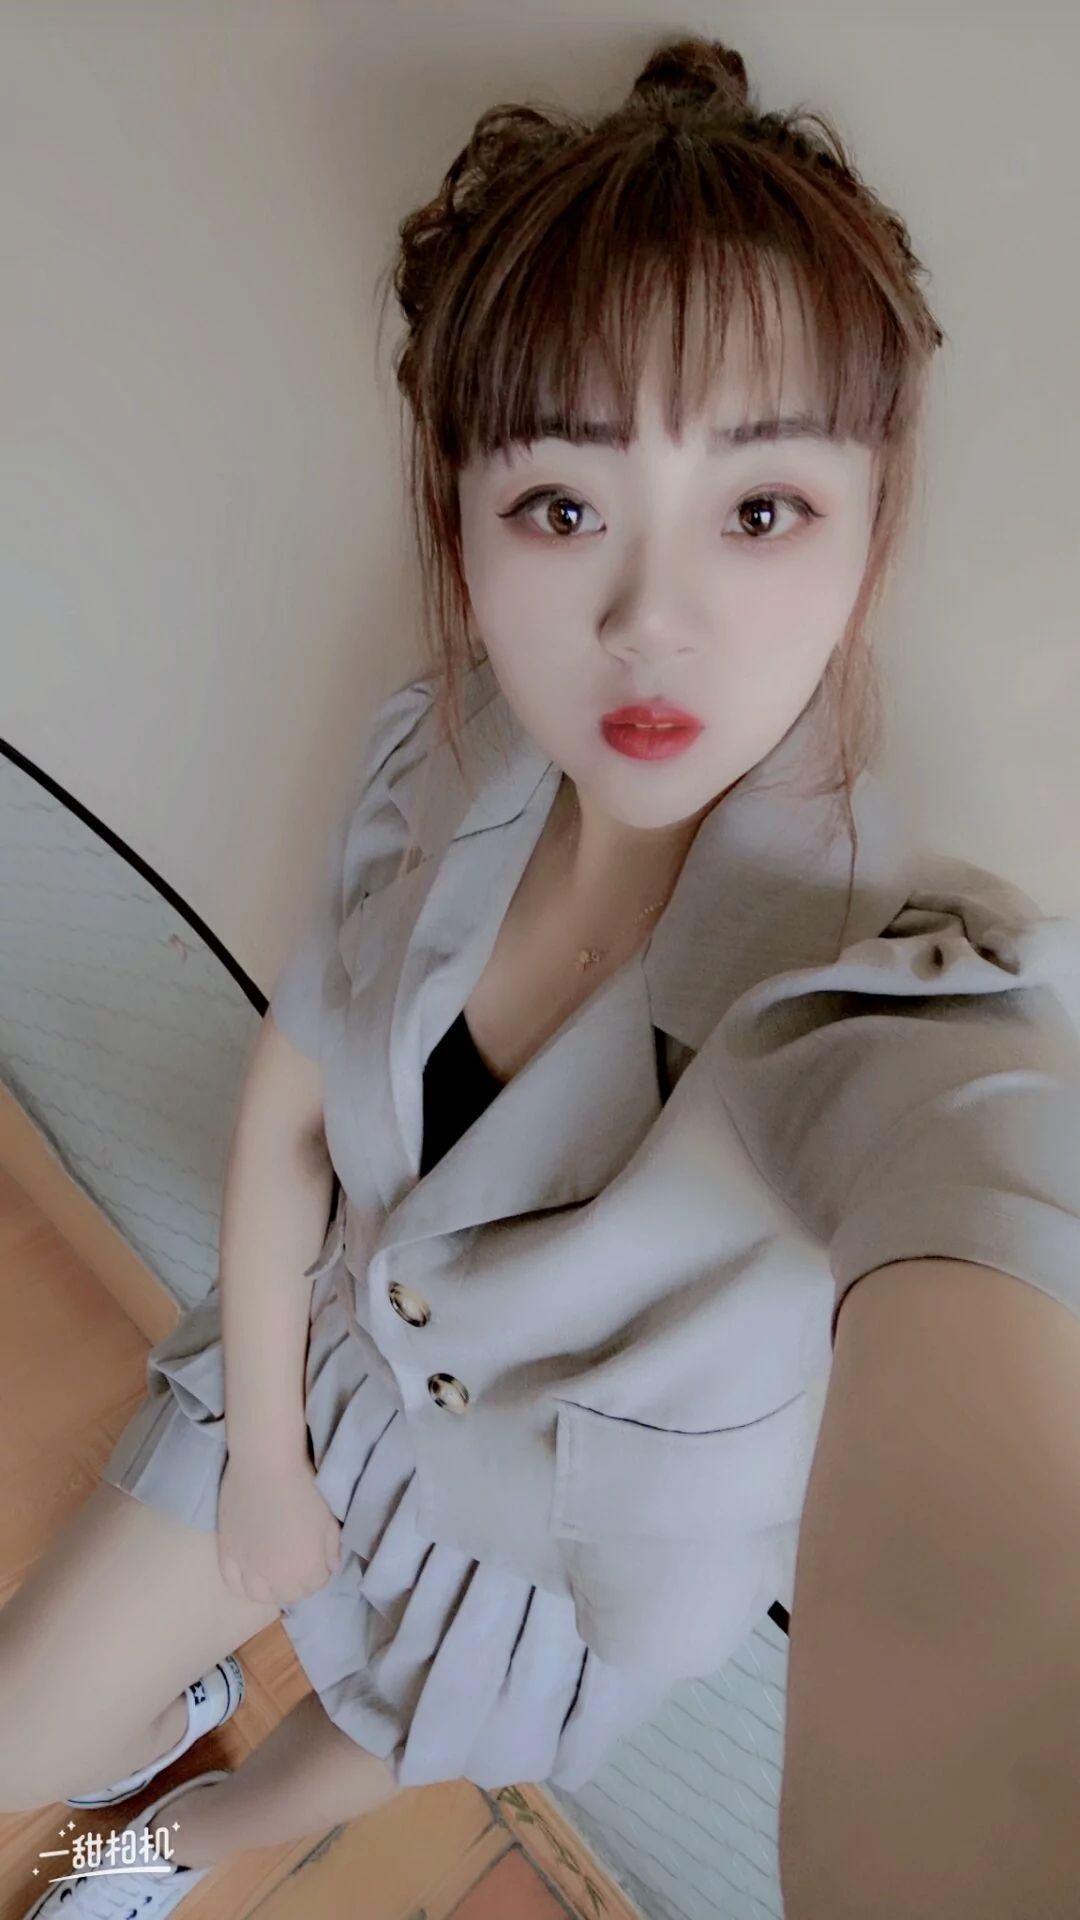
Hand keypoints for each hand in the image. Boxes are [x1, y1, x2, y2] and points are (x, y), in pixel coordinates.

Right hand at [217, 1452, 341, 1607]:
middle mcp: (276, 1577)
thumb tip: (329, 1568)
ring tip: (274, 1571)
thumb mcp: (329, 1518)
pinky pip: (232, 1585)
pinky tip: (251, 1573)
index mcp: (306, 1568)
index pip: (315, 1586)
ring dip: (270, 1589)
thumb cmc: (304, 1486)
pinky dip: (243, 1585)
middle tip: (297, 1561)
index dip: (319, 1572)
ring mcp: (248, 1568)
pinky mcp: (226, 1555)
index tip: (318, 1557)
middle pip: (289, 1595)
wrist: (265, 1464)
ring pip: (260, 1596)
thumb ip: (331, 1549)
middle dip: (297, 1582)